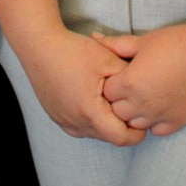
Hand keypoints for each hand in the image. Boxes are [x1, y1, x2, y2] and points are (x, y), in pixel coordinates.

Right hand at [12, 28, 144, 145]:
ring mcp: (64, 123)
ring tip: (109, 96)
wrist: (39, 46)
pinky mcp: (58, 118)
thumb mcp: (108, 61)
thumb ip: (130, 81)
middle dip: (123, 124)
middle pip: (110, 137)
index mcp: (90, 112)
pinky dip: (92, 118)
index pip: (123, 138)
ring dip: (107, 121)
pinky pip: (82, 127)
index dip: (138, 131)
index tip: (142, 114)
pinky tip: (93, 96)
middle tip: (128, 101)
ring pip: (96, 133)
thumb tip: (146, 95)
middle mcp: (75, 124)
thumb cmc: (74, 51)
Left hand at [94, 22, 185, 137]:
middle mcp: (142, 104)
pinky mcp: (177, 122)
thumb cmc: (177, 41)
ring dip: (135, 113)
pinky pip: (156, 130)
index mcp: (130, 83)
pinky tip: (159, 104)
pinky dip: (154, 121)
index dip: (111, 83)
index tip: (120, 74)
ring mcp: (160, 115)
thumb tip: (95, 37)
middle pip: (117, 112)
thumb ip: (116, 44)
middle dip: (120, 100)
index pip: (106, 93)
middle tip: (131, 85)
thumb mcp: (143, 41)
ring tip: (145, 94)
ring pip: (135, 124)